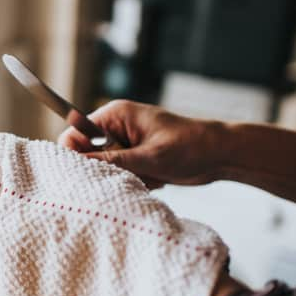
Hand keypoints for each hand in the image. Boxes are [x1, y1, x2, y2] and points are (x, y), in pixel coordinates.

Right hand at [58, 100, 225, 188]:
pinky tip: (156, 177)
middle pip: (88, 153)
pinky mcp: (135, 157)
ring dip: (124, 177)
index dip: (74, 155)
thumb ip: (112, 161)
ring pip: (105, 168)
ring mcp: (125, 143)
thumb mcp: (149, 156)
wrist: (220, 155)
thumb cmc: (190, 146)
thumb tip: (80, 166)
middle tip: (129, 174)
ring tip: (149, 174)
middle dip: (105, 169)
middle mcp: (116, 127)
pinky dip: (136, 180)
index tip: (86, 173)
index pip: (75, 133)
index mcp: (115, 115)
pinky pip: (120, 174)